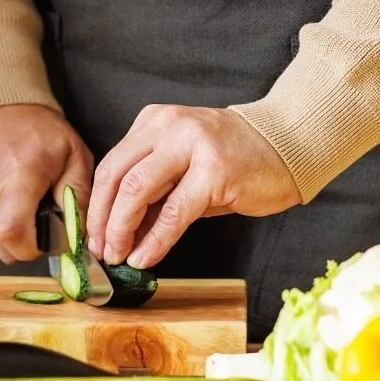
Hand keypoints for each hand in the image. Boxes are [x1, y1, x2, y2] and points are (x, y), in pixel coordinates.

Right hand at [0, 103, 92, 264]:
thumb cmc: (35, 130)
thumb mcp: (73, 155)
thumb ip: (79, 198)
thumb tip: (80, 238)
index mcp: (16, 175)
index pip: (12, 234)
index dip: (31, 248)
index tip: (43, 238)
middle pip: (1, 248)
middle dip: (22, 243)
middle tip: (32, 217)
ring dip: (2, 233)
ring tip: (10, 202)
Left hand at [88, 105, 301, 270]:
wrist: (288, 143)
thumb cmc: (234, 160)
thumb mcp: (184, 169)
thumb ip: (153, 193)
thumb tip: (120, 234)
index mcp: (154, 123)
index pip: (111, 164)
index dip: (96, 204)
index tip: (91, 235)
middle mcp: (167, 127)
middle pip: (116, 176)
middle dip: (103, 219)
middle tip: (100, 251)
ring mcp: (191, 146)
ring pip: (138, 189)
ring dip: (122, 229)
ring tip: (119, 256)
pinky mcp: (215, 171)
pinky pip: (175, 211)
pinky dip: (155, 239)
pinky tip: (146, 257)